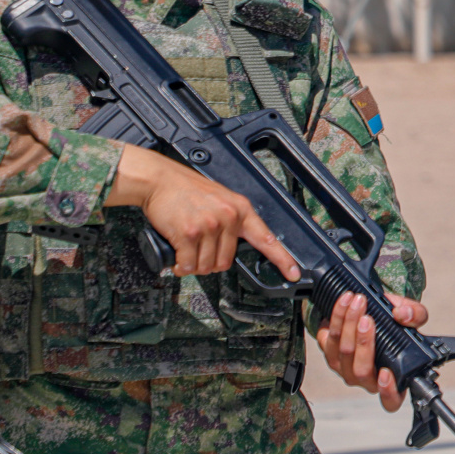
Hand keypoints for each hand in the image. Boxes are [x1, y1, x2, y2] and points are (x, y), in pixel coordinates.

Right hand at [104, 145, 299, 280]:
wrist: (161, 180)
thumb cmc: (187, 190)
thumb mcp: (221, 199)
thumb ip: (232, 220)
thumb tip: (234, 247)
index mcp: (241, 209)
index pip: (267, 238)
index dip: (282, 259)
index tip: (293, 273)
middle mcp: (229, 217)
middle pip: (227, 262)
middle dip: (211, 263)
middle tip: (199, 250)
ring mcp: (209, 225)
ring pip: (207, 266)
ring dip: (194, 265)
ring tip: (187, 250)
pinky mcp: (189, 233)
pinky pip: (188, 265)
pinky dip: (181, 267)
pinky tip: (178, 258)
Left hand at [316, 291, 429, 412]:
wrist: (373, 315)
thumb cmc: (395, 324)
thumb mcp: (413, 317)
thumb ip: (415, 315)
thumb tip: (402, 315)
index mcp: (393, 379)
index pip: (391, 400)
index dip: (388, 391)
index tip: (386, 372)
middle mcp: (368, 380)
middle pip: (361, 369)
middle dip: (364, 341)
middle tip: (367, 318)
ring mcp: (346, 371)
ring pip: (343, 352)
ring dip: (347, 323)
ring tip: (356, 301)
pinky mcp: (330, 356)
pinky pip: (327, 340)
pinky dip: (335, 318)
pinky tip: (343, 303)